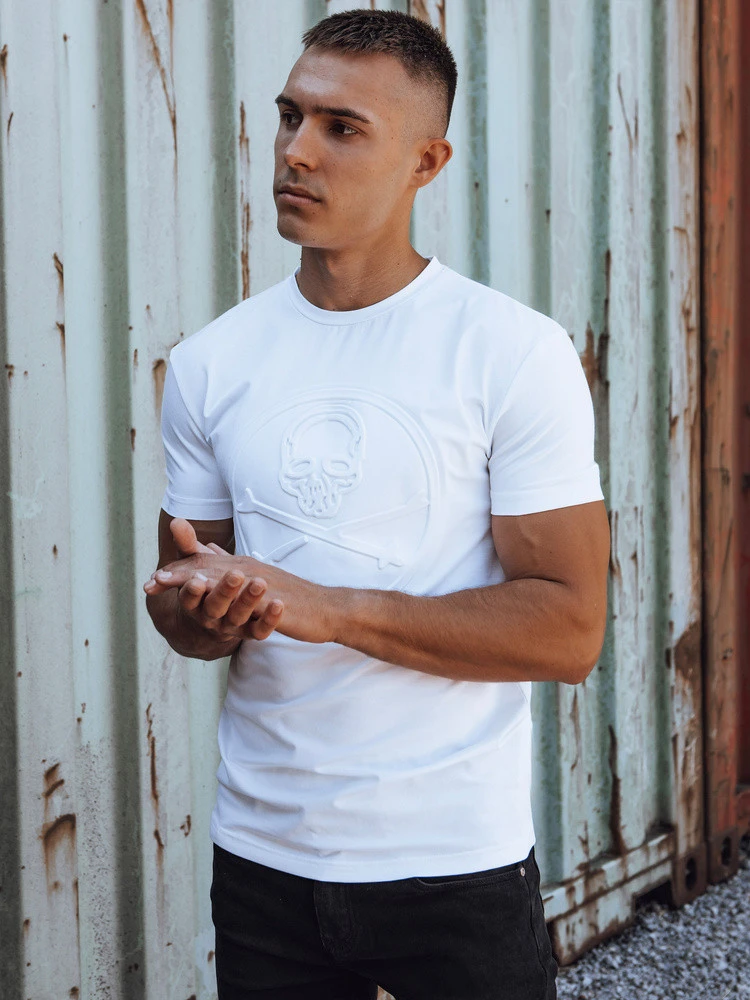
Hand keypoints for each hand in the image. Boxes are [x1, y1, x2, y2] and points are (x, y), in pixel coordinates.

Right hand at [144, 518, 283, 641]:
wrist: (218, 616)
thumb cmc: (204, 584)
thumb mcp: (195, 564)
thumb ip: (187, 545)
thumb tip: (176, 521)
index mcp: (193, 602)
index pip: (189, 598)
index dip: (192, 590)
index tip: (197, 579)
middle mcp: (210, 616)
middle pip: (214, 607)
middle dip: (223, 591)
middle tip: (236, 574)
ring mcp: (231, 626)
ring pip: (237, 617)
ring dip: (248, 601)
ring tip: (260, 583)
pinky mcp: (250, 633)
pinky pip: (260, 631)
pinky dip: (269, 619)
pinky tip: (279, 604)